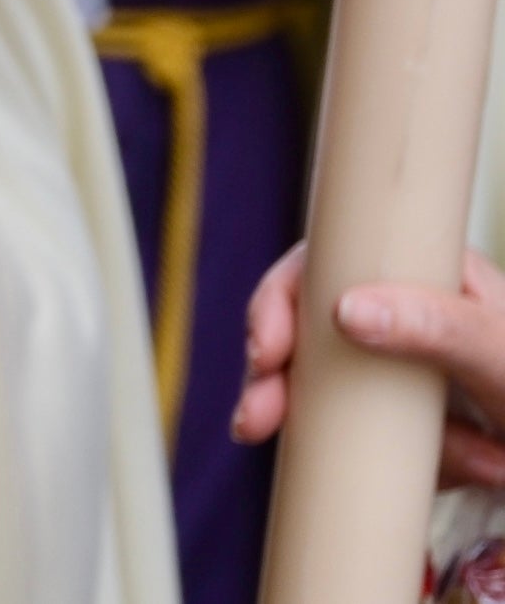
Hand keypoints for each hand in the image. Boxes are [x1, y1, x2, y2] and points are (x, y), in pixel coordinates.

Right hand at [233, 243, 504, 488]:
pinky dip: (394, 465)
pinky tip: (450, 471)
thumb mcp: (500, 353)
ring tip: (433, 465)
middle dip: (282, 383)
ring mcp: (406, 372)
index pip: (325, 267)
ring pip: (336, 396)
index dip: (281, 302)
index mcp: (423, 273)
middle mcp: (405, 315)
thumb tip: (344, 310)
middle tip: (257, 420)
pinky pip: (371, 442)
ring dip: (359, 436)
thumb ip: (435, 326)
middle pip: (310, 335)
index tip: (267, 349)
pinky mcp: (414, 426)